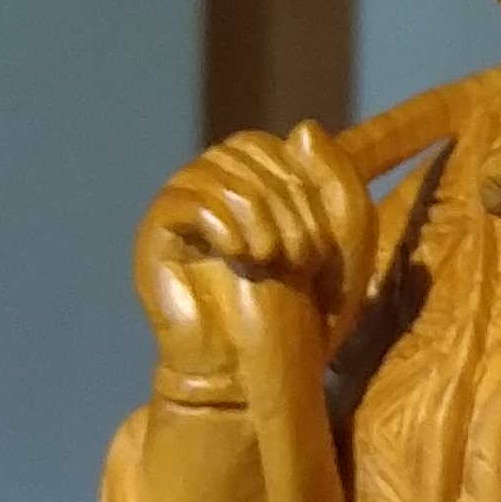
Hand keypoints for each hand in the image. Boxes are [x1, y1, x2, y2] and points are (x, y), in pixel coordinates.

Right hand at [135, 124, 371, 379]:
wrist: (260, 372)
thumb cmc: (304, 313)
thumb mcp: (344, 245)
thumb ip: (340, 184)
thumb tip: (302, 129)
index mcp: (253, 185)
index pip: (271, 147)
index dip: (301, 183)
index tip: (317, 243)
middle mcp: (213, 189)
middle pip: (244, 153)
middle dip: (285, 202)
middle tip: (300, 258)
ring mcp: (182, 210)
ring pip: (216, 171)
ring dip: (258, 214)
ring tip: (273, 261)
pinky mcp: (156, 238)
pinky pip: (182, 200)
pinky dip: (220, 221)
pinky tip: (241, 255)